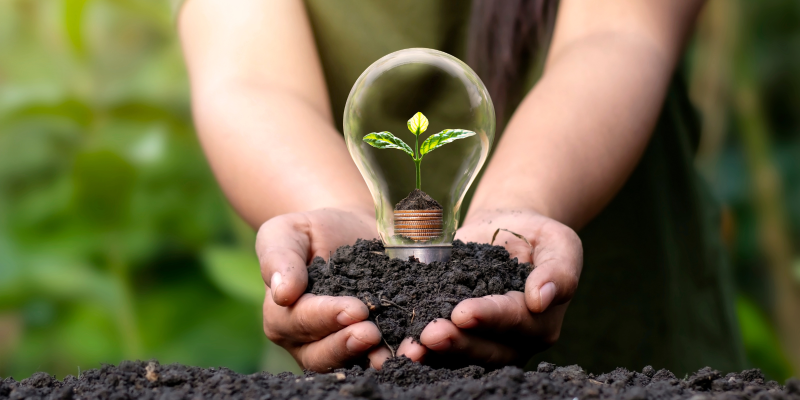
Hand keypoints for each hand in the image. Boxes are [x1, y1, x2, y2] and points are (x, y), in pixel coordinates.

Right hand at [256, 207, 384, 371]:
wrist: (348, 230)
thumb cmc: (311, 231)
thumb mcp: (285, 232)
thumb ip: (278, 258)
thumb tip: (282, 293)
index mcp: (283, 316)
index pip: (301, 322)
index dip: (326, 317)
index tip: (354, 308)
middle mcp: (308, 340)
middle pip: (322, 354)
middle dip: (347, 345)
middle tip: (372, 333)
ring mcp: (340, 345)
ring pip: (352, 362)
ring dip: (374, 358)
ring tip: (395, 351)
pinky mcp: (371, 343)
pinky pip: (380, 354)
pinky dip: (398, 352)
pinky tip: (415, 347)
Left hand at [402, 209, 582, 367]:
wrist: (506, 228)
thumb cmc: (536, 234)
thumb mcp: (558, 242)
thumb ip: (558, 270)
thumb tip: (541, 299)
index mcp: (542, 321)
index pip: (516, 322)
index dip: (490, 317)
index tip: (464, 312)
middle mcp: (515, 341)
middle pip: (489, 349)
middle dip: (459, 341)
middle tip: (431, 334)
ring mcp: (486, 342)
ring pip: (464, 355)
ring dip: (437, 352)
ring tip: (413, 345)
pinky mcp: (460, 335)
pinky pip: (443, 347)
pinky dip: (423, 347)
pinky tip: (402, 344)